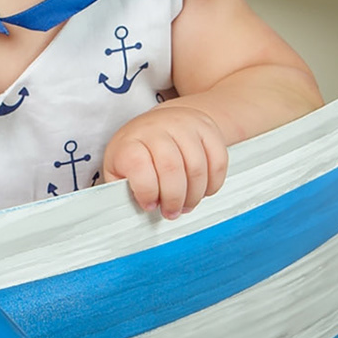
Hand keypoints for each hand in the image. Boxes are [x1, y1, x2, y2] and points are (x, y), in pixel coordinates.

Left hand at [101, 102, 228, 219]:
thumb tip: (127, 214)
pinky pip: (218, 161)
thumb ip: (122, 191)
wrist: (162, 122)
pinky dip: (213, 183)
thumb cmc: (139, 153)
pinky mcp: (207, 128)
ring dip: (194, 195)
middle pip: (171, 168)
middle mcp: (157, 128)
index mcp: (130, 141)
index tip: (149, 205)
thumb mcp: (119, 169)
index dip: (146, 191)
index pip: (138, 165)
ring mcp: (184, 125)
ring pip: (197, 166)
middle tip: (172, 212)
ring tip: (187, 205)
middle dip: (174, 199)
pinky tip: (203, 191)